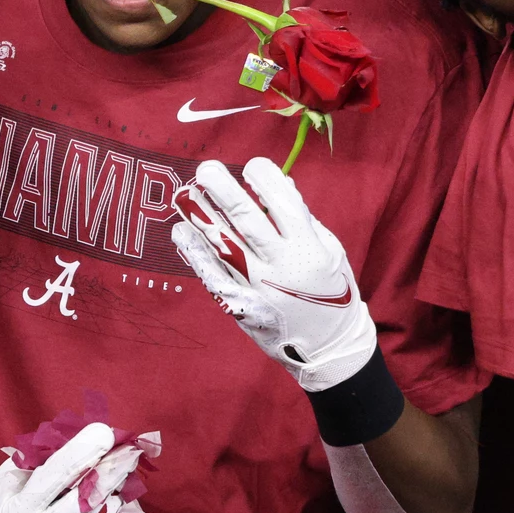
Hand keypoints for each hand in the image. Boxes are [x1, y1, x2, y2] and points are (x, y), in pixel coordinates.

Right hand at [0, 421, 144, 512]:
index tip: (104, 431)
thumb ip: (41, 460)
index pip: (58, 476)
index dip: (83, 452)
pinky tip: (115, 495)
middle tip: (128, 451)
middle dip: (111, 472)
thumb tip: (79, 442)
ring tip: (123, 470)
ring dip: (115, 491)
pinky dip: (111, 512)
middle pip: (86, 501)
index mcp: (22, 509)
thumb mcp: (9, 476)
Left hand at [171, 157, 376, 392]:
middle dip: (225, 192)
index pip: (284, 205)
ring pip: (225, 246)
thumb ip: (305, 219)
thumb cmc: (332, 292)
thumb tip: (281, 184)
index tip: (251, 165)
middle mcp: (281, 266)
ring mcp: (258, 287)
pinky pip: (214, 275)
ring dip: (203, 218)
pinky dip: (196, 253)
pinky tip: (181, 232)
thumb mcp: (330, 252)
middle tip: (206, 169)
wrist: (329, 348)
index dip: (266, 181)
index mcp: (309, 249)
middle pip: (248, 221)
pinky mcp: (242, 305)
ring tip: (185, 194)